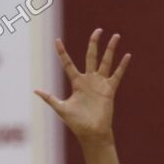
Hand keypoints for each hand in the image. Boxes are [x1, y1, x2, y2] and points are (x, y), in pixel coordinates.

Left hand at [35, 29, 130, 146]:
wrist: (91, 133)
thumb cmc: (76, 123)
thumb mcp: (61, 108)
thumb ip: (50, 98)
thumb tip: (35, 90)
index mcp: (76, 83)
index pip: (68, 64)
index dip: (62, 52)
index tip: (57, 40)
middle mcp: (89, 80)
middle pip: (91, 56)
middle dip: (94, 43)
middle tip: (98, 30)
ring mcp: (100, 84)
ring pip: (106, 62)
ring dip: (111, 49)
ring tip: (115, 36)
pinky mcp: (109, 90)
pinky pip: (116, 75)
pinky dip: (122, 66)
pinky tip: (127, 55)